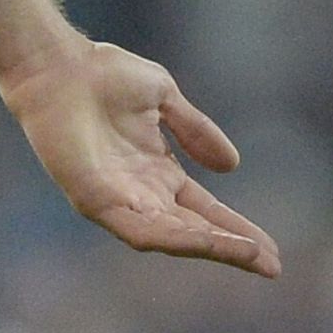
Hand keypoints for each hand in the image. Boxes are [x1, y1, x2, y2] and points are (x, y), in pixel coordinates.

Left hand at [5, 40, 282, 276]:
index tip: (272, 249)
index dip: (237, 229)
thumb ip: (195, 131)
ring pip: (173, 238)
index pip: (205, 212)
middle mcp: (140, 195)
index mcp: (157, 175)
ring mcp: (118, 201)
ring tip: (251, 255)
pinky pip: (141, 229)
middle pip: (195, 232)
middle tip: (273, 266)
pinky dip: (176, 238)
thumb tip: (233, 166)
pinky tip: (205, 241)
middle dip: (234, 249)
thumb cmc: (103, 75)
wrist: (59, 66)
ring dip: (213, 248)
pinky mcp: (95, 202)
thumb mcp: (164, 98)